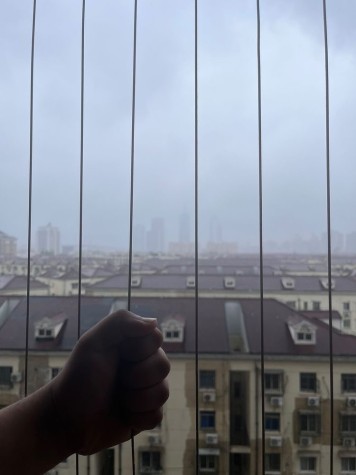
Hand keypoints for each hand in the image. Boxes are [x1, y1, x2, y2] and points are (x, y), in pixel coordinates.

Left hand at [49, 310, 169, 454]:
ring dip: (137, 399)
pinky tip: (124, 415)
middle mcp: (141, 365)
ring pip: (163, 392)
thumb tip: (154, 322)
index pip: (156, 338)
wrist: (66, 421)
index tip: (118, 355)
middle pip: (163, 365)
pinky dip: (138, 417)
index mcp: (131, 345)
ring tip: (119, 399)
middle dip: (137, 376)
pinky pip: (157, 415)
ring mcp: (144, 391)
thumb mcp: (92, 342)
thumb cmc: (78, 379)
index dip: (139, 350)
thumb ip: (121, 322)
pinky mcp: (144, 415)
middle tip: (117, 379)